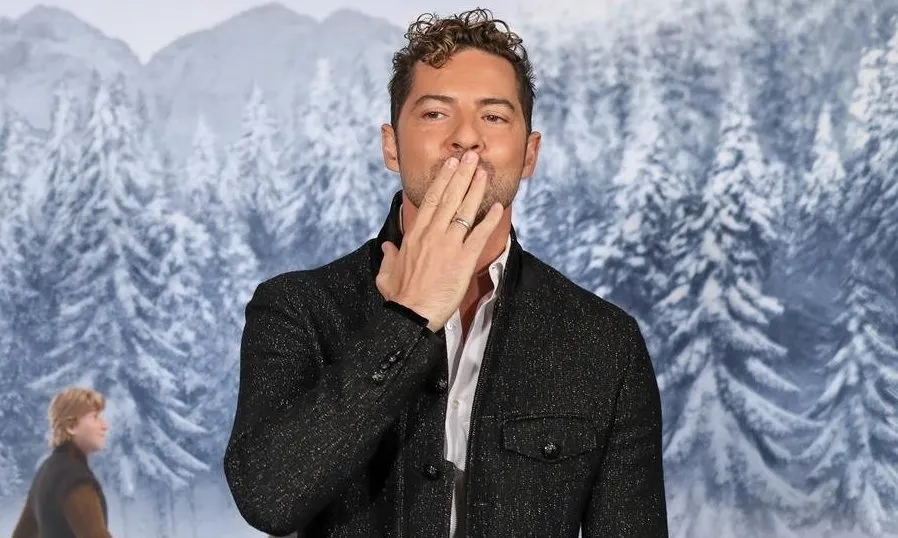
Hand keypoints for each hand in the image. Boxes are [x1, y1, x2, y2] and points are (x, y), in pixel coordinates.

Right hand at [376, 150, 502, 331]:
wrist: (411, 316)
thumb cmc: (400, 298)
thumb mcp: (386, 274)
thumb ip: (389, 257)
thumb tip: (387, 247)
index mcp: (415, 235)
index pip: (430, 200)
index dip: (442, 180)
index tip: (450, 165)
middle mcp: (432, 235)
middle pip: (449, 197)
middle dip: (461, 174)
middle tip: (470, 156)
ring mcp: (448, 245)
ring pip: (464, 210)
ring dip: (475, 189)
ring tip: (483, 172)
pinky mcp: (463, 260)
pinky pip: (479, 235)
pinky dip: (490, 220)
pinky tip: (499, 207)